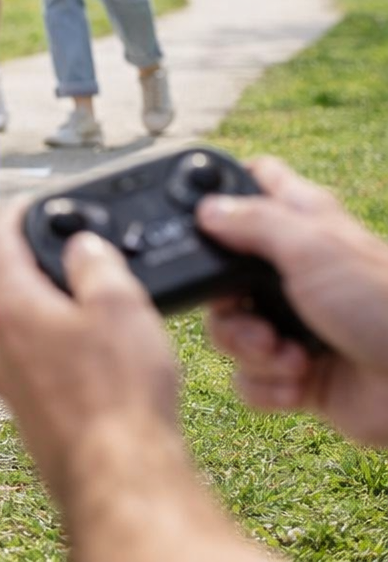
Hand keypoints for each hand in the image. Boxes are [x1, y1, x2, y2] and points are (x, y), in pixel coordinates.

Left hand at [0, 199, 181, 499]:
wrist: (120, 479)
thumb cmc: (117, 398)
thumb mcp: (121, 306)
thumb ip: (96, 263)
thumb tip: (83, 247)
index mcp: (12, 308)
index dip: (16, 210)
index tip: (31, 202)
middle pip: (11, 287)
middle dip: (44, 270)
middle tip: (81, 263)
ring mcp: (10, 387)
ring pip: (27, 333)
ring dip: (57, 318)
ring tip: (104, 320)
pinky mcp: (30, 419)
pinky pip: (41, 372)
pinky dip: (65, 359)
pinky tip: (102, 369)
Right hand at [198, 156, 387, 445]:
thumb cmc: (385, 305)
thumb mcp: (314, 249)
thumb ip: (253, 222)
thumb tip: (206, 208)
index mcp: (302, 227)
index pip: (254, 187)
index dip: (222, 195)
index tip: (203, 222)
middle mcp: (293, 273)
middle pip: (220, 275)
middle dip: (224, 304)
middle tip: (249, 311)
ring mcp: (293, 323)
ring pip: (228, 330)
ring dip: (248, 349)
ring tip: (285, 355)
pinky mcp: (296, 372)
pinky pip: (248, 378)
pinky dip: (266, 385)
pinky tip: (297, 383)